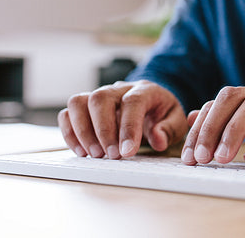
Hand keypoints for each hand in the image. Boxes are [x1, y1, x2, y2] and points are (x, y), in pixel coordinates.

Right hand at [58, 80, 187, 158]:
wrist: (151, 103)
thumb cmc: (162, 114)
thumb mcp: (176, 121)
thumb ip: (169, 130)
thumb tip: (158, 139)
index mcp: (145, 90)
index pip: (132, 102)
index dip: (128, 128)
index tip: (128, 152)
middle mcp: (119, 89)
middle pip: (100, 98)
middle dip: (103, 130)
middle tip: (111, 156)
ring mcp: (100, 95)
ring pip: (79, 102)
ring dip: (83, 130)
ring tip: (95, 155)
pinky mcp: (86, 106)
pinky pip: (68, 113)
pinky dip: (70, 132)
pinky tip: (82, 151)